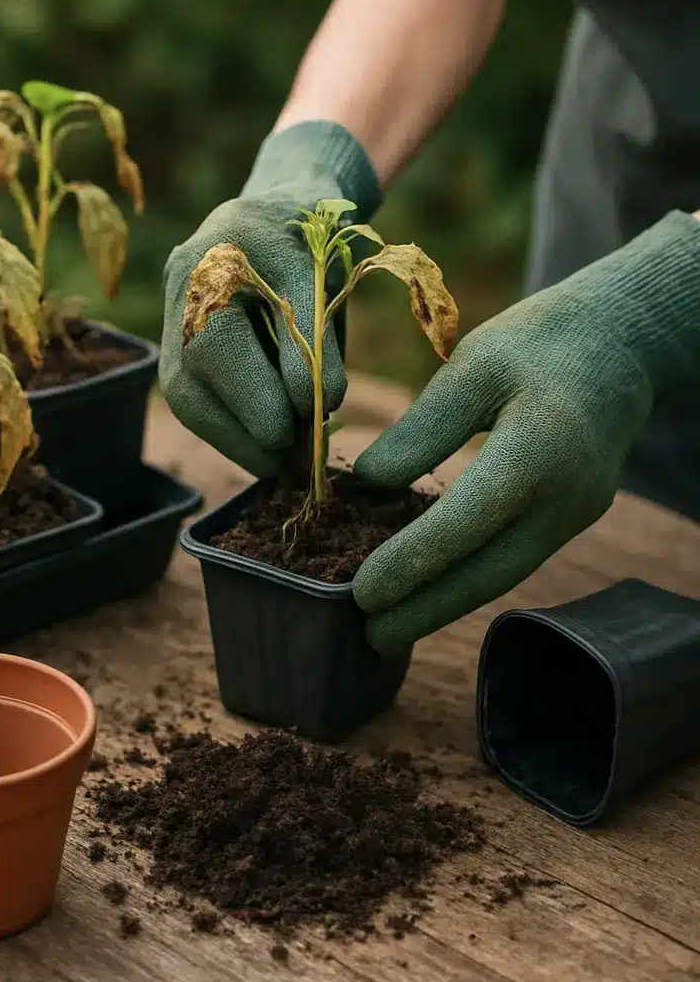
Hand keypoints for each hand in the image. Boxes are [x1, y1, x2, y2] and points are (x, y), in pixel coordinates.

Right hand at [160, 121, 379, 476]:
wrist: (279, 205)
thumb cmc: (313, 240)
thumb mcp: (323, 278)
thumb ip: (315, 340)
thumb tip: (318, 408)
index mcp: (219, 252)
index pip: (227, 341)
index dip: (266, 390)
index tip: (310, 422)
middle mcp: (181, 285)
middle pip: (195, 378)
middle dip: (250, 426)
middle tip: (297, 460)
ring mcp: (169, 318)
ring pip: (188, 398)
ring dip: (238, 439)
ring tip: (285, 460)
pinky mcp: (173, 349)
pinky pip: (192, 401)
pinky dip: (230, 429)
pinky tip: (266, 442)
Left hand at [350, 211, 699, 655]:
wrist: (621, 343)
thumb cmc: (539, 343)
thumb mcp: (473, 364)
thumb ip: (421, 428)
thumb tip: (367, 484)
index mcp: (538, 451)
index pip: (463, 525)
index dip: (409, 565)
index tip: (359, 594)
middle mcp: (563, 498)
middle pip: (487, 574)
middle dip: (424, 612)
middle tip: (368, 639)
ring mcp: (574, 514)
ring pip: (501, 576)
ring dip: (444, 607)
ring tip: (387, 628)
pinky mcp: (570, 517)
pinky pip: (512, 559)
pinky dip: (468, 580)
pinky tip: (428, 592)